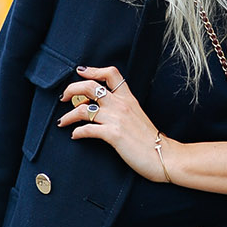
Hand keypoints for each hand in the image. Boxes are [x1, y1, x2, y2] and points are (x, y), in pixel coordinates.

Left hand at [58, 65, 170, 183]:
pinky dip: (77, 132)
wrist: (164, 156)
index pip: (111, 74)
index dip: (93, 70)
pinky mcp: (114, 135)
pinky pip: (88, 129)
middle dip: (71, 89)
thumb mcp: (137, 116)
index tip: (80, 72)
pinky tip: (75, 136)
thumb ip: (121, 108)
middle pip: (90, 87)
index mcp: (128, 98)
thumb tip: (100, 107)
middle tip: (64, 98)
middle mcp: (121, 105)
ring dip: (68, 116)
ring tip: (63, 122)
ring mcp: (117, 119)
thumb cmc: (150, 140)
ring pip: (83, 109)